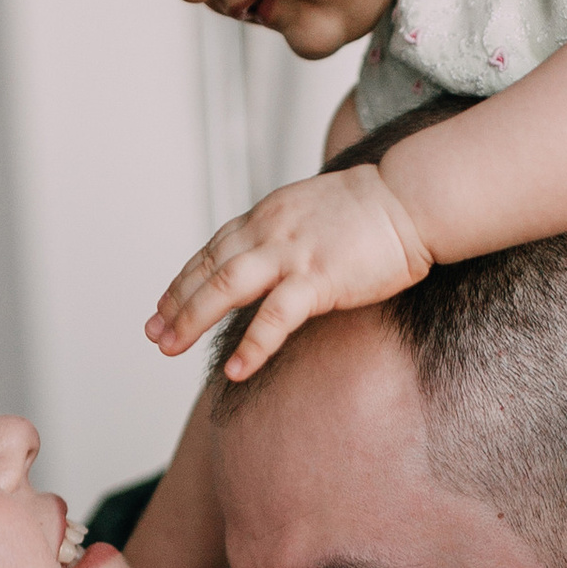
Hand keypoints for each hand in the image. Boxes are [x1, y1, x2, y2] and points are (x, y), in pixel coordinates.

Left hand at [150, 162, 435, 372]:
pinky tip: (236, 370)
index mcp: (268, 216)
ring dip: (193, 318)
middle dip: (176, 303)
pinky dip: (252, 344)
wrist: (412, 197)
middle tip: (153, 333)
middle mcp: (270, 231)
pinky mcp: (320, 278)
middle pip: (209, 268)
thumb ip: (286, 233)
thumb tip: (271, 258)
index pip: (213, 249)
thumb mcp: (314, 211)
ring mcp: (292, 254)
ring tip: (171, 348)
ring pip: (227, 286)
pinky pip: (276, 316)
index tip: (163, 305)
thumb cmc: (375, 210)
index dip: (184, 279)